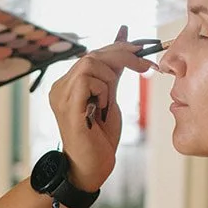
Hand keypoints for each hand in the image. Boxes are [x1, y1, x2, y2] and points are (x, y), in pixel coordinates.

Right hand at [49, 29, 153, 191]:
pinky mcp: (68, 106)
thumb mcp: (110, 97)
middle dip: (123, 56)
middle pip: (92, 54)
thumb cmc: (100, 138)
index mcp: (68, 84)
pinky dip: (103, 90)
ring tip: (109, 102)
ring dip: (110, 79)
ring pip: (90, 62)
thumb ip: (113, 72)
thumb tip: (124, 40)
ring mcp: (61, 95)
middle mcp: (60, 87)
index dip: (118, 49)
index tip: (141, 50)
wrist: (92, 167)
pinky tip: (102, 108)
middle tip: (147, 65)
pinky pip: (88, 79)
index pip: (92, 55)